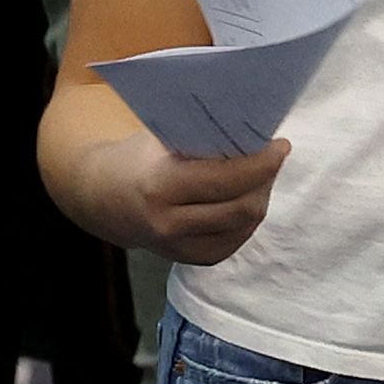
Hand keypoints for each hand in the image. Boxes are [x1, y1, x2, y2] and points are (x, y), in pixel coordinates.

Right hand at [112, 132, 287, 267]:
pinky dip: (248, 216)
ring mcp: (180, 248)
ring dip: (260, 196)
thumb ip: (200, 135)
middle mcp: (169, 224)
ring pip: (245, 225)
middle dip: (266, 178)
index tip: (280, 144)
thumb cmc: (138, 158)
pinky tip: (246, 195)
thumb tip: (250, 124)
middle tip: (274, 156)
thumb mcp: (160, 137)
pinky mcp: (193, 259)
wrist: (104, 199)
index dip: (262, 163)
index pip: (226, 179)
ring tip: (261, 173)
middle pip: (242, 206)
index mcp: (159, 186)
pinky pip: (236, 239)